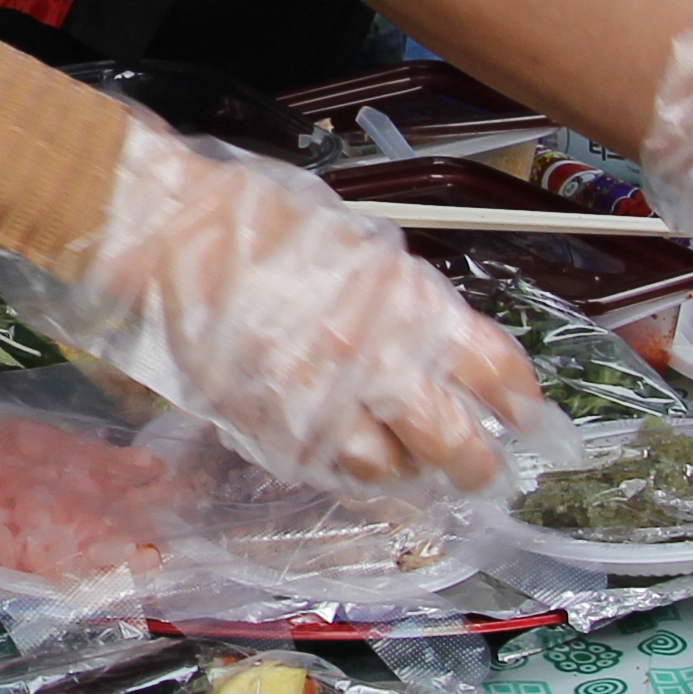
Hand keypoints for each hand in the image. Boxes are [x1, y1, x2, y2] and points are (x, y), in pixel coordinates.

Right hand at [0, 123, 552, 495]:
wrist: (166, 237)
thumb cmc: (254, 218)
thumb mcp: (352, 240)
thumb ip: (398, 293)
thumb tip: (431, 335)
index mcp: (410, 303)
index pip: (492, 369)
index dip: (517, 401)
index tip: (525, 416)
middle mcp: (379, 363)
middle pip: (454, 440)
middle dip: (476, 461)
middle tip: (481, 471)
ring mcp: (326, 405)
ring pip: (393, 470)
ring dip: (410, 473)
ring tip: (415, 471)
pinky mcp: (274, 431)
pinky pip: (330, 472)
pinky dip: (351, 475)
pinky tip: (355, 466)